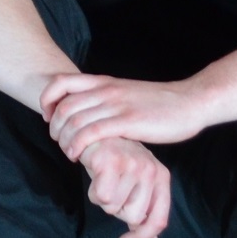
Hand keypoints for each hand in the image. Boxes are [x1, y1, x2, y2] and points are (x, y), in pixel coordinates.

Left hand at [40, 72, 209, 163]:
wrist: (189, 102)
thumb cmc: (159, 102)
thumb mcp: (125, 93)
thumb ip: (106, 98)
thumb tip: (88, 111)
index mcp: (104, 82)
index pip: (61, 82)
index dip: (47, 99)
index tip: (48, 116)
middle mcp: (105, 90)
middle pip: (63, 105)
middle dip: (54, 126)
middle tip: (58, 141)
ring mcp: (116, 105)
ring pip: (74, 120)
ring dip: (64, 140)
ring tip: (68, 152)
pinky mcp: (127, 121)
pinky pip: (91, 132)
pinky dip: (77, 145)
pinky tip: (78, 156)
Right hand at [78, 135, 172, 237]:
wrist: (95, 132)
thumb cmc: (115, 160)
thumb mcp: (136, 185)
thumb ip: (144, 214)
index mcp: (161, 177)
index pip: (158, 220)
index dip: (142, 237)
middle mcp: (151, 170)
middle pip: (132, 216)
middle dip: (117, 209)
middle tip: (112, 188)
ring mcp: (131, 164)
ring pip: (113, 207)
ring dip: (102, 199)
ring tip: (103, 178)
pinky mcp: (110, 161)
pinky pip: (100, 196)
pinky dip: (92, 191)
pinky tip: (95, 175)